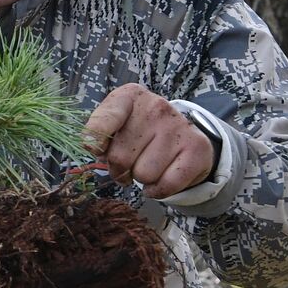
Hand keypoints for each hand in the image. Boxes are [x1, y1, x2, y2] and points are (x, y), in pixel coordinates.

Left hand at [81, 84, 214, 198]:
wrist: (182, 134)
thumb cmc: (139, 130)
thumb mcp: (116, 123)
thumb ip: (99, 133)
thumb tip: (90, 145)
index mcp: (129, 96)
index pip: (104, 121)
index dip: (94, 139)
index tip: (93, 148)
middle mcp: (156, 107)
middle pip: (120, 157)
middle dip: (119, 169)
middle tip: (128, 164)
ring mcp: (178, 126)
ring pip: (143, 175)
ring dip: (141, 179)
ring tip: (148, 165)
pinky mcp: (197, 148)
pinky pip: (166, 185)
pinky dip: (158, 190)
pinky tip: (160, 178)